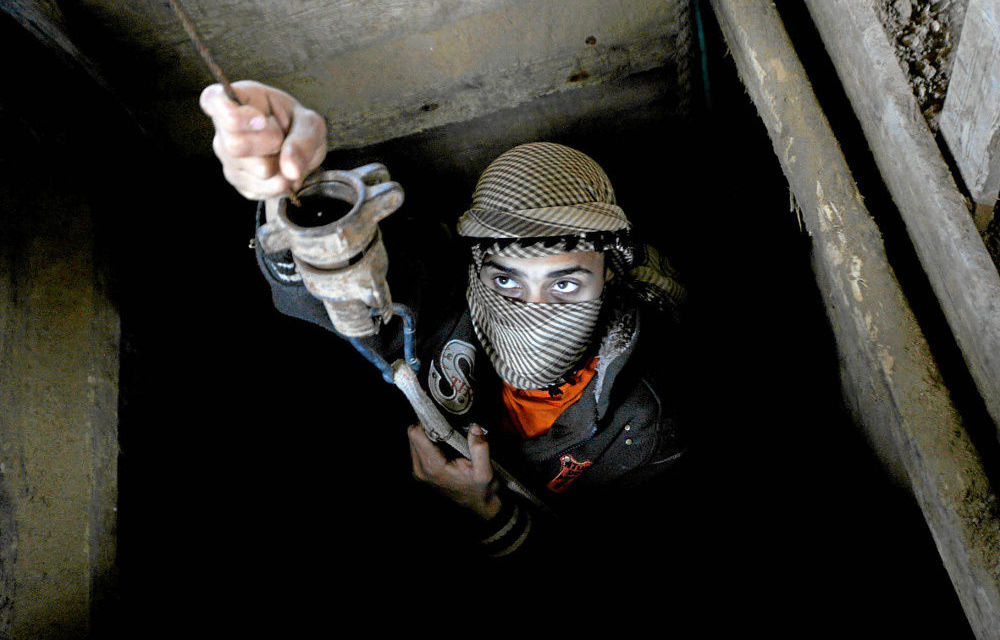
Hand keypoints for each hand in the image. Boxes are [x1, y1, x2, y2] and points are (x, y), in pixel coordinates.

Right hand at [199, 80, 326, 199]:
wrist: (302, 152)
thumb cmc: (299, 127)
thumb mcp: (311, 124)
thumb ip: (303, 141)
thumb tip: (290, 169)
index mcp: (240, 99)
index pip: (213, 100)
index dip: (232, 114)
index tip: (261, 119)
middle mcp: (225, 128)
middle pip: (234, 144)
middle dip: (270, 144)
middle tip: (282, 138)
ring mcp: (227, 157)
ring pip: (252, 168)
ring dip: (279, 165)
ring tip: (283, 154)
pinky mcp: (237, 180)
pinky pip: (260, 188)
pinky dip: (279, 183)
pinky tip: (281, 170)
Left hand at [408, 424, 501, 519]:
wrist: (479, 505)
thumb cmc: (481, 489)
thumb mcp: (485, 471)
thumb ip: (480, 449)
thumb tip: (474, 428)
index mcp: (432, 467)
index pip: (416, 434)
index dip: (427, 420)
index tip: (442, 414)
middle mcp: (420, 469)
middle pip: (413, 434)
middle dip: (428, 424)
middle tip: (448, 422)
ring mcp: (419, 470)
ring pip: (414, 439)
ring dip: (429, 432)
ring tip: (448, 432)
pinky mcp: (421, 470)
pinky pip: (418, 446)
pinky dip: (429, 439)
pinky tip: (445, 441)